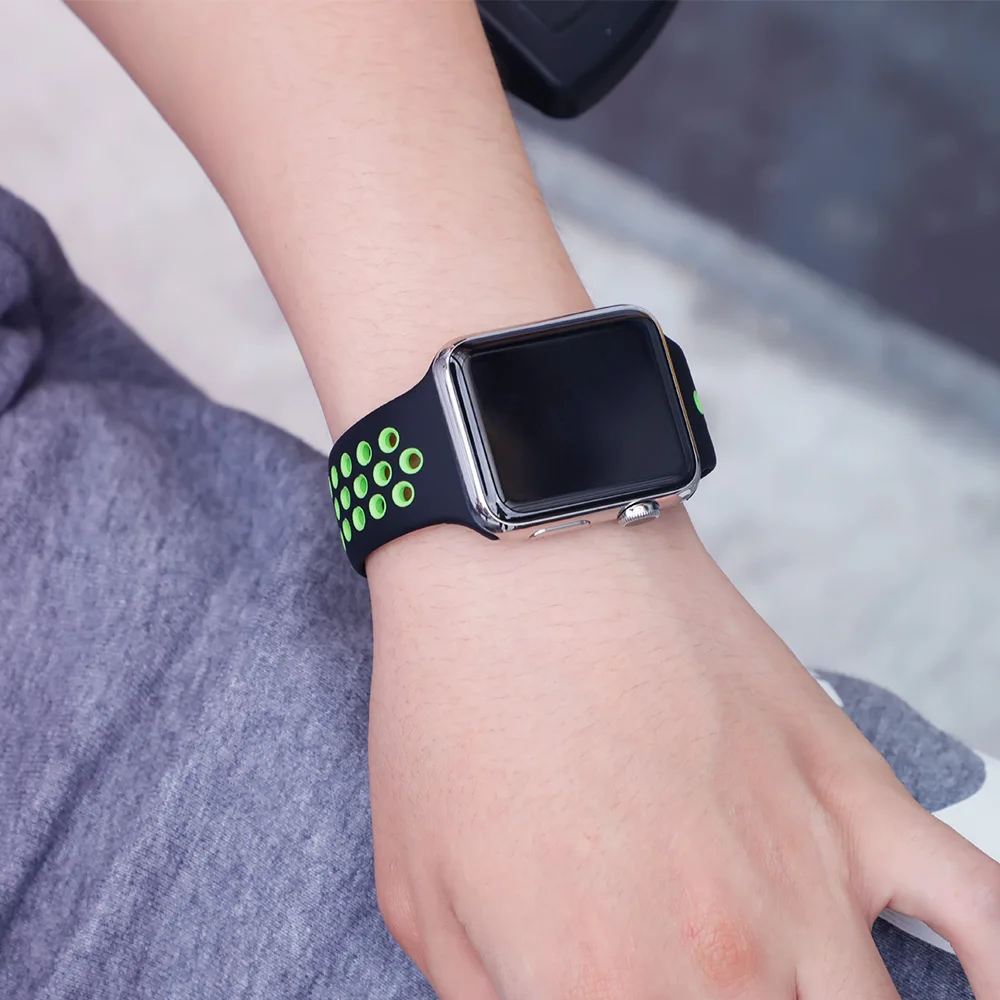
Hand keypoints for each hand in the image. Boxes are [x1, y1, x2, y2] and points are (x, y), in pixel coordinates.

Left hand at [366, 506, 999, 999]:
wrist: (523, 562)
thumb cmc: (456, 707)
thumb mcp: (422, 893)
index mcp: (595, 995)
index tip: (615, 997)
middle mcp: (721, 965)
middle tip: (684, 975)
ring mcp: (807, 883)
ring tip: (784, 984)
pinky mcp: (856, 800)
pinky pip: (982, 918)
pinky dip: (999, 978)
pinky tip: (983, 997)